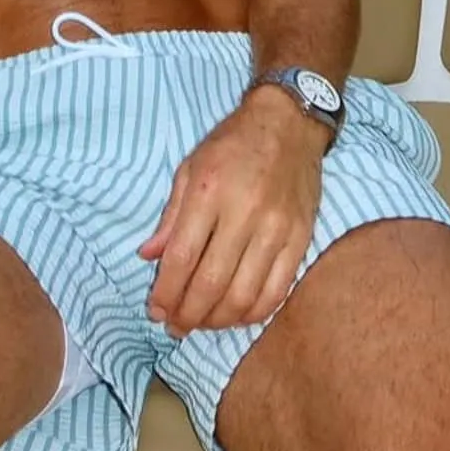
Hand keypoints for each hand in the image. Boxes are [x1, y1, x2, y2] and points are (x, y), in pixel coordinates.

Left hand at [138, 87, 326, 336]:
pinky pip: (277, 290)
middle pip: (211, 283)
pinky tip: (236, 316)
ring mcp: (276, 229)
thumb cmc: (233, 143)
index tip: (155, 310)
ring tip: (202, 324)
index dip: (165, 292)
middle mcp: (244, 213)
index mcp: (209, 192)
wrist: (289, 124)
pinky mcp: (300, 239)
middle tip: (175, 326)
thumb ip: (171, 216)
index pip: (182, 257)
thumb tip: (149, 257)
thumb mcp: (191, 168)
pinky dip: (254, 313)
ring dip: (218, 320)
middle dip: (188, 314)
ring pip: (244, 295)